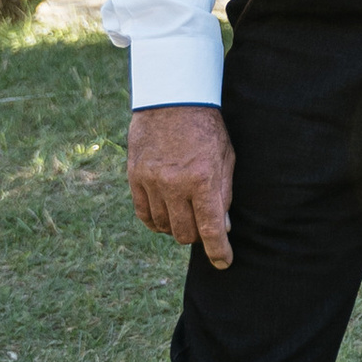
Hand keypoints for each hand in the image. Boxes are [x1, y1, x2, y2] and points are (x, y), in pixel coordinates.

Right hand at [128, 105, 235, 270]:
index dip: (218, 251)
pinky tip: (165, 217)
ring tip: (185, 215)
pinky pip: (144, 214)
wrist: (172, 99)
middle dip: (197, 236)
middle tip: (203, 227)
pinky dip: (155, 221)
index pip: (210, 229)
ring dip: (176, 227)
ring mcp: (151, 182)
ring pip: (163, 226)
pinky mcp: (135, 177)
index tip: (224, 263)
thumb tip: (222, 227)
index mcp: (202, 179)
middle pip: (185, 232)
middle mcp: (175, 184)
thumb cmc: (207, 127)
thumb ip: (224, 193)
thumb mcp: (226, 157)